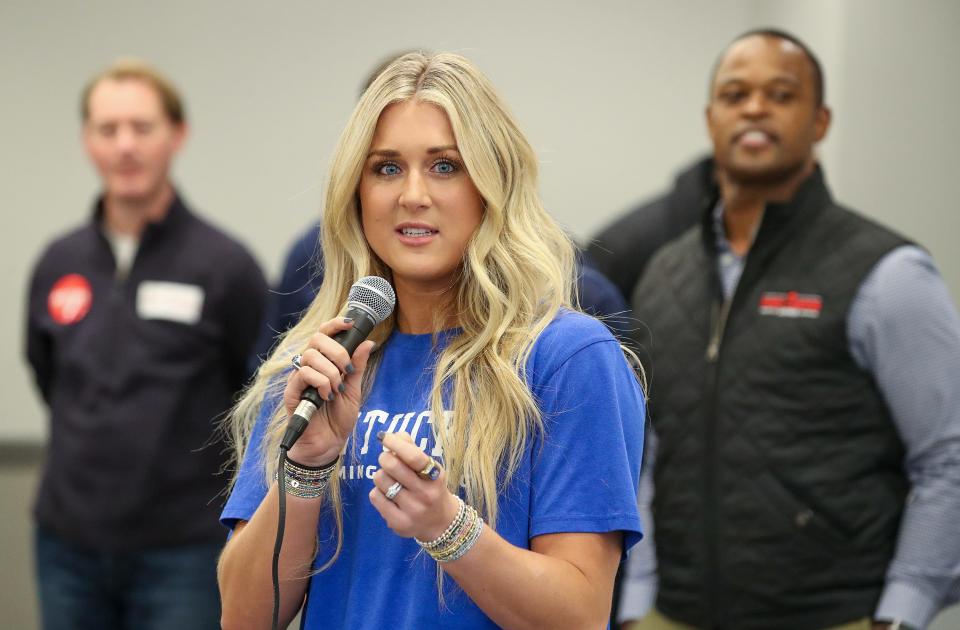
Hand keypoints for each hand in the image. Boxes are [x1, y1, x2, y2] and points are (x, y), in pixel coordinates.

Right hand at [283, 317, 376, 466]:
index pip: (325, 334)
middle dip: (337, 351)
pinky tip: (327, 396)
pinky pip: (303, 374)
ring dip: (330, 371)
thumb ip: (357, 366)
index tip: (351, 323)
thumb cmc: (339, 418)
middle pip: (316, 339)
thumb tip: (368, 342)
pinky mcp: (292, 392)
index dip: (335, 324)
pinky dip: (320, 382)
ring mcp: (299, 378)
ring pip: (310, 355)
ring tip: (337, 389)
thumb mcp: (354, 389)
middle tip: (347, 370)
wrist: (328, 444)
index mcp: (324, 362)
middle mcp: (310, 366)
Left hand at [369, 432, 459, 540]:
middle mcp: (425, 494)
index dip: (396, 444)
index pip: (414, 457)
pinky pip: (375, 497)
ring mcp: (412, 511)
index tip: (385, 437)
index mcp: (435, 476)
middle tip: (386, 459)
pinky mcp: (398, 523)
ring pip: (381, 480)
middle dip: (384, 458)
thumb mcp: (429, 468)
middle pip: (392, 466)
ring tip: (389, 480)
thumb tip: (394, 435)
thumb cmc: (430, 487)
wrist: (440, 522)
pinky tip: (387, 495)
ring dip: (381, 475)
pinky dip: (377, 491)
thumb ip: (412, 449)